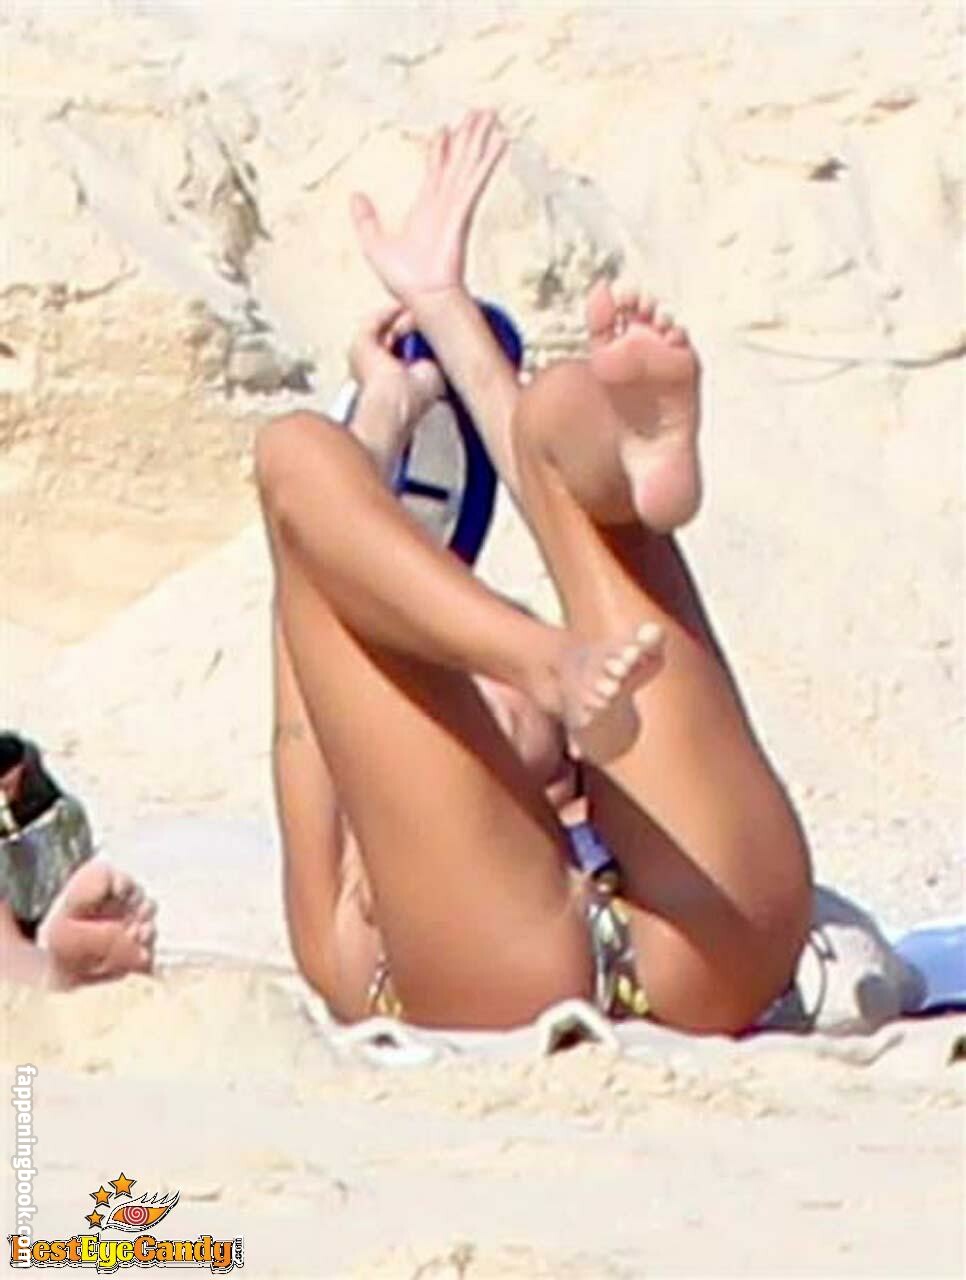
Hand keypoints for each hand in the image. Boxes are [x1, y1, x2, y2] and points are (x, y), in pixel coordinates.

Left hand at [350, 109, 506, 305]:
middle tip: (479, 111)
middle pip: (457, 159)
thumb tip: (355, 196)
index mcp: (426, 207)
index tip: (444, 129)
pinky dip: (487, 160)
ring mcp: (455, 204)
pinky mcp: (461, 211)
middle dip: (467, 134)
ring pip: (468, 162)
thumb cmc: (404, 279)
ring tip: (491, 114)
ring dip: (480, 138)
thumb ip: (365, 219)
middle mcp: (443, 202)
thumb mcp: (373, 243)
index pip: (435, 169)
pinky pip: (476, 179)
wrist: (420, 296)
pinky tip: (500, 142)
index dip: (439, 148)